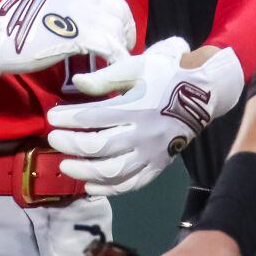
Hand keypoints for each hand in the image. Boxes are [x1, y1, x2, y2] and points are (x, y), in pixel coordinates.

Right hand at [0, 0, 135, 74]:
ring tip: (112, 67)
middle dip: (124, 32)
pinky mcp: (81, 37)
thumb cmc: (10, 24)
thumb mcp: (37, 0)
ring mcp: (82, 14)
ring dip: (119, 51)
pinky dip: (113, 66)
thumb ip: (56, 2)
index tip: (112, 30)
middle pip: (119, 11)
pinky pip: (112, 51)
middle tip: (118, 50)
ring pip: (119, 31)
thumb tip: (64, 10)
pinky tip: (103, 77)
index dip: (115, 14)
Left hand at [46, 37, 243, 194]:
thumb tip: (76, 83)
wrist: (204, 92)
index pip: (92, 118)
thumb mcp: (136, 66)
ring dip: (85, 172)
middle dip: (71, 145)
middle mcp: (143, 134)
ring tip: (66, 166)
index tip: (52, 117)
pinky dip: (110, 190)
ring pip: (113, 171)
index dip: (68, 119)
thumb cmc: (166, 73)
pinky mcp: (159, 166)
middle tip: (53, 140)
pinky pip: (132, 184)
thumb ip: (105, 77)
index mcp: (135, 107)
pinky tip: (90, 187)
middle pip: (99, 147)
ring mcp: (153, 154)